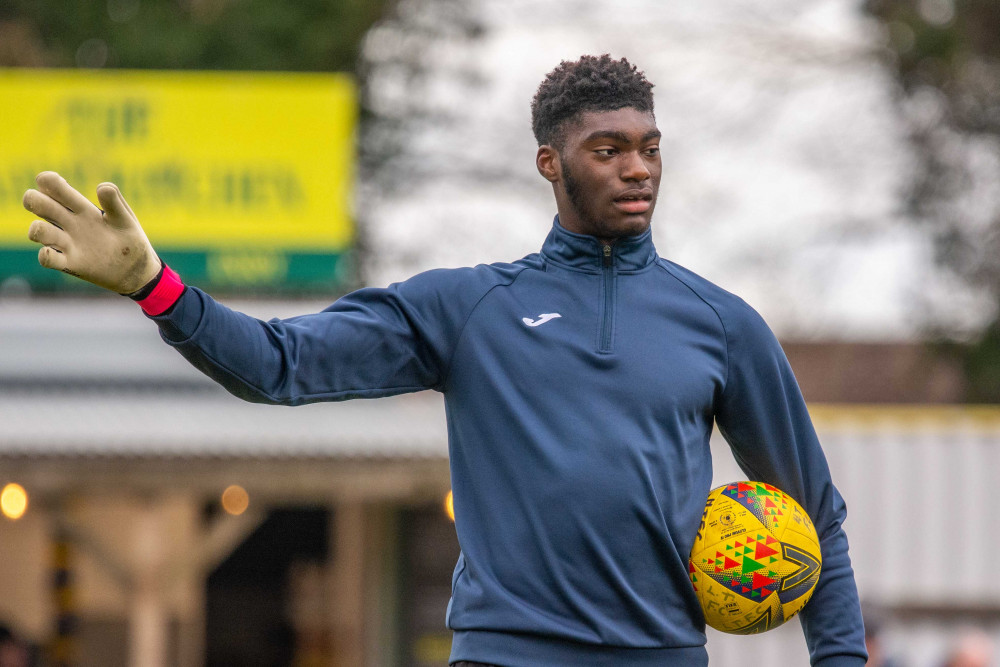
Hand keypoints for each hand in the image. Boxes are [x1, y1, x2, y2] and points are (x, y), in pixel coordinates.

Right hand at [24, 172, 160, 293]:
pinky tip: (51, 252)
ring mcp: (67, 243)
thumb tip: (102, 187)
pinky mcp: (70, 264)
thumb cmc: (129, 239)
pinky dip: (45, 255)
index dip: (47, 181)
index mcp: (81, 207)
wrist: (136, 269)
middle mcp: (69, 223)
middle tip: (55, 210)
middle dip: (33, 199)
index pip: (52, 186)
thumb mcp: (125, 218)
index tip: (58, 183)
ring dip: (37, 229)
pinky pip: (46, 258)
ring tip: (56, 234)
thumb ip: (115, 202)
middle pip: (36, 203)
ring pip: (37, 230)